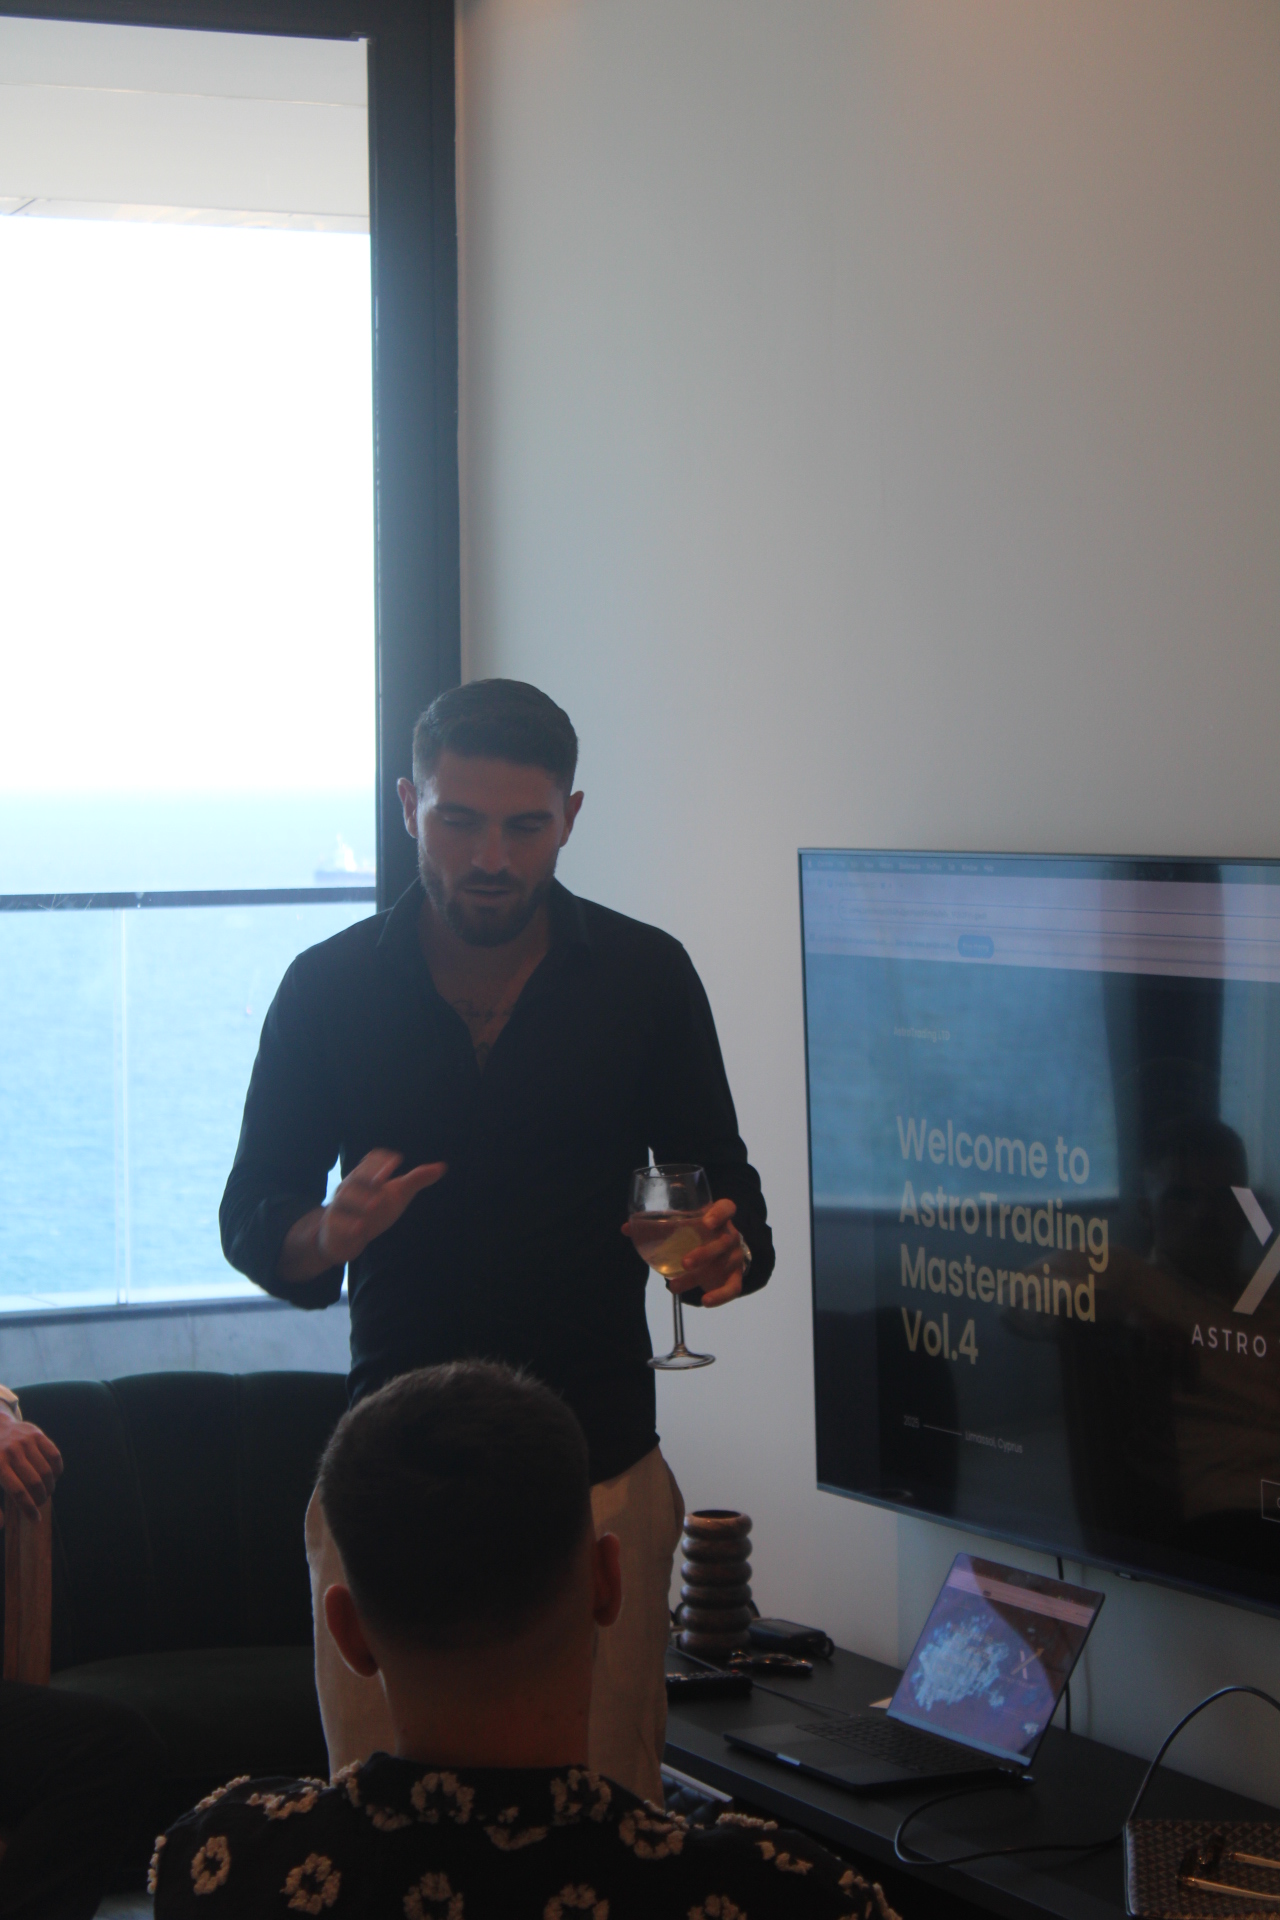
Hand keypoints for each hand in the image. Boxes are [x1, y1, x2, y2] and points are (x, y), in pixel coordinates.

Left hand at [0, 1414, 62, 1524]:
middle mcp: (12, 1452)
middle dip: (40, 1498)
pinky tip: (53, 1477)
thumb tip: (2, 1525)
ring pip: (46, 1471)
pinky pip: (54, 1456)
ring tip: (46, 1492)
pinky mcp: (37, 1434)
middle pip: (34, 1482)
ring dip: (49, 1486)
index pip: (18, 1492)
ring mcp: (26, 1442)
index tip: (36, 1519)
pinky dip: (57, 1470)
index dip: (29, 1508)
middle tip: (40, 1503)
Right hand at [318, 1150, 446, 1266]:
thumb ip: (416, 1180)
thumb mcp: (397, 1194)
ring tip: (375, 1204)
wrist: (344, 1237)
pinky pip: (338, 1223)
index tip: (397, 1160)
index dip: (382, 1159)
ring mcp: (339, 1206)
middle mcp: (350, 1188)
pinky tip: (360, 1229)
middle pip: (356, 1176)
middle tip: (382, 1180)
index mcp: (365, 1176)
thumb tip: (443, 1167)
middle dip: (369, 1175)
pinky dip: (348, 1225)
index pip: (370, 1160)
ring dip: (360, 1200)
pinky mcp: (333, 1226)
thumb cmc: (374, 1209)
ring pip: (345, 1198)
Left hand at [622, 1197, 748, 1308]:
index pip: (726, 1208)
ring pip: (721, 1266)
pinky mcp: (736, 1277)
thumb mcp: (681, 1228)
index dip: (719, 1214)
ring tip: (674, 1286)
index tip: (706, 1222)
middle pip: (724, 1241)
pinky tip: (705, 1301)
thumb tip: (626, 1228)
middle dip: (705, 1253)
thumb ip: (656, 1226)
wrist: (720, 1254)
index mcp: (718, 1218)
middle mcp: (730, 1235)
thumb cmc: (697, 1235)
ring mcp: (735, 1257)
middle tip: (684, 1263)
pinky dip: (720, 1296)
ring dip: (697, 1278)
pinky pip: (733, 1288)